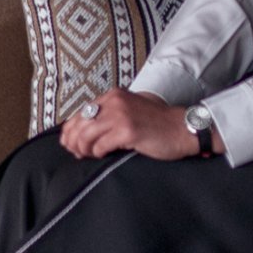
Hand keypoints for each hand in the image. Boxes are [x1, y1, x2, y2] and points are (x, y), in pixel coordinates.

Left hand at [60, 88, 199, 162]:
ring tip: (89, 156)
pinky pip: (100, 145)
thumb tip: (83, 131)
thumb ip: (110, 115)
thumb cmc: (157, 124)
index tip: (70, 143)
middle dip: (73, 141)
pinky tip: (104, 155)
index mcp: (113, 96)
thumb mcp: (130, 110)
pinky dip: (98, 153)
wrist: (182, 128)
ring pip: (86, 135)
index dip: (71, 130)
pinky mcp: (128, 131)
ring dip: (84, 149)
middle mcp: (114, 102)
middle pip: (80, 123)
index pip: (81, 112)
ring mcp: (121, 115)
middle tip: (77, 154)